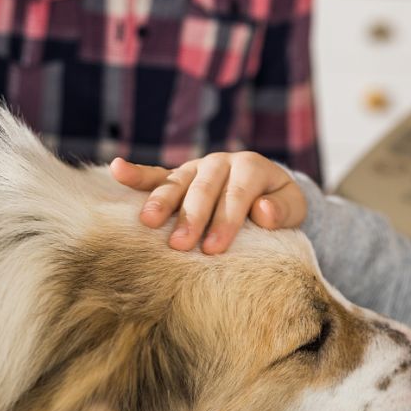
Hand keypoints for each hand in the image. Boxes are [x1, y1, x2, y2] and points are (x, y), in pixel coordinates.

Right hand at [109, 152, 306, 253]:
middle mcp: (221, 162)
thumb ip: (283, 209)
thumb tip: (263, 210)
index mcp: (251, 166)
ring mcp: (197, 167)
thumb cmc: (278, 205)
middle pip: (204, 188)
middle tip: (179, 245)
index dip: (226, 220)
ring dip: (162, 201)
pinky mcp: (179, 176)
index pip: (237, 194)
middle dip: (191, 217)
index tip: (214, 248)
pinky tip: (117, 170)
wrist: (267, 191)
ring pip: (178, 182)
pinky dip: (136, 173)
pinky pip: (156, 174)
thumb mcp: (294, 206)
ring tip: (148, 223)